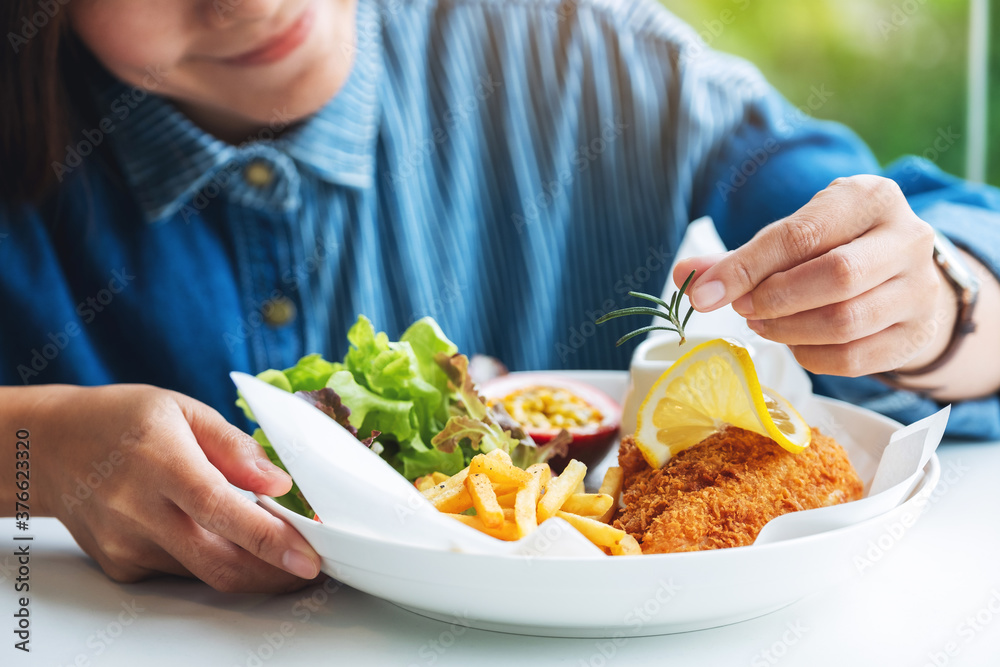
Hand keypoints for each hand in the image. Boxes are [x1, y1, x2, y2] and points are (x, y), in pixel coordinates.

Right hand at [33, 384, 321, 592]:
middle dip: (274, 575)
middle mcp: (140, 511)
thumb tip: (279, 482)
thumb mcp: (183, 410)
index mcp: (161, 464)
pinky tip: (223, 538)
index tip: (308, 556)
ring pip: (205, 573)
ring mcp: (128, 544)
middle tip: (309, 567)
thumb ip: (234, 447)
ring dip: (251, 569)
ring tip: (279, 550)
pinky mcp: (123, 565)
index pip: (222, 510)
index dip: (269, 540)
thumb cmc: (121, 420)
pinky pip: (183, 571)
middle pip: (218, 562)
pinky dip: (214, 559)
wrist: (50, 448)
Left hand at [674, 175, 951, 376]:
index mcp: (870, 199)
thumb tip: (685, 276)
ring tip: (763, 324)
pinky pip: (854, 358)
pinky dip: (811, 356)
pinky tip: (794, 343)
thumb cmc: (834, 249)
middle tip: (742, 309)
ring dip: (788, 330)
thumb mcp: (794, 236)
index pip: (802, 234)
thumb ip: (739, 257)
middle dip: (774, 299)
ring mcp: (919, 290)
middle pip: (836, 277)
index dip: (747, 267)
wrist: (903, 276)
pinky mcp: (916, 335)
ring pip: (845, 322)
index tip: (704, 294)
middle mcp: (907, 239)